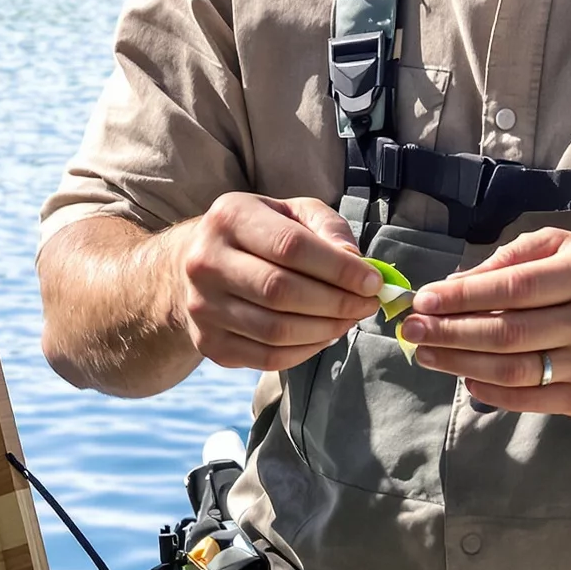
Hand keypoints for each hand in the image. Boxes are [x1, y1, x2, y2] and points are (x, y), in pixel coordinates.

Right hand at [172, 193, 381, 372]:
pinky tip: (325, 335)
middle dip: (336, 302)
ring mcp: (203, 307)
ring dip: (326, 329)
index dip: (338, 268)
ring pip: (276, 330)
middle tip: (367, 304)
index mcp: (229, 217)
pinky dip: (307, 350)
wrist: (198, 264)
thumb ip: (328, 227)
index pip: (290, 247)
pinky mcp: (210, 343)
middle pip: (281, 291)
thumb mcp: (291, 212)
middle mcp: (206, 261)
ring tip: (349, 319)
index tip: (372, 282)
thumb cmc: (258, 233)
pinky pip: (268, 357)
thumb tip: (356, 261)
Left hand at [396, 226, 570, 414]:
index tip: (423, 299)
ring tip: (426, 353)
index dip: (463, 296)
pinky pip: (529, 399)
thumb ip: (511, 258)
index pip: (514, 289)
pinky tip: (464, 377)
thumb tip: (454, 283)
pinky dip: (490, 392)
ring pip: (513, 370)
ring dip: (460, 364)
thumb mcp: (567, 247)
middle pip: (508, 333)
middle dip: (450, 332)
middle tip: (411, 329)